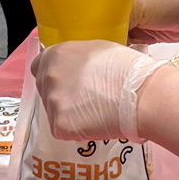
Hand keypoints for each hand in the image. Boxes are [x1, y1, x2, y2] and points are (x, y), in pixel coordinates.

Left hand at [32, 41, 154, 140]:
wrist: (139, 94)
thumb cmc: (127, 69)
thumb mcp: (98, 49)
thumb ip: (77, 59)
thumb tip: (76, 68)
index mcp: (56, 55)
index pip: (39, 66)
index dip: (53, 74)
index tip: (66, 81)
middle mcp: (49, 77)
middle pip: (45, 90)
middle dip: (61, 94)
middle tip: (85, 99)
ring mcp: (52, 103)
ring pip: (54, 111)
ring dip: (69, 113)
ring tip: (95, 112)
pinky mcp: (59, 126)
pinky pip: (63, 130)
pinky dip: (76, 130)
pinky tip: (95, 123)